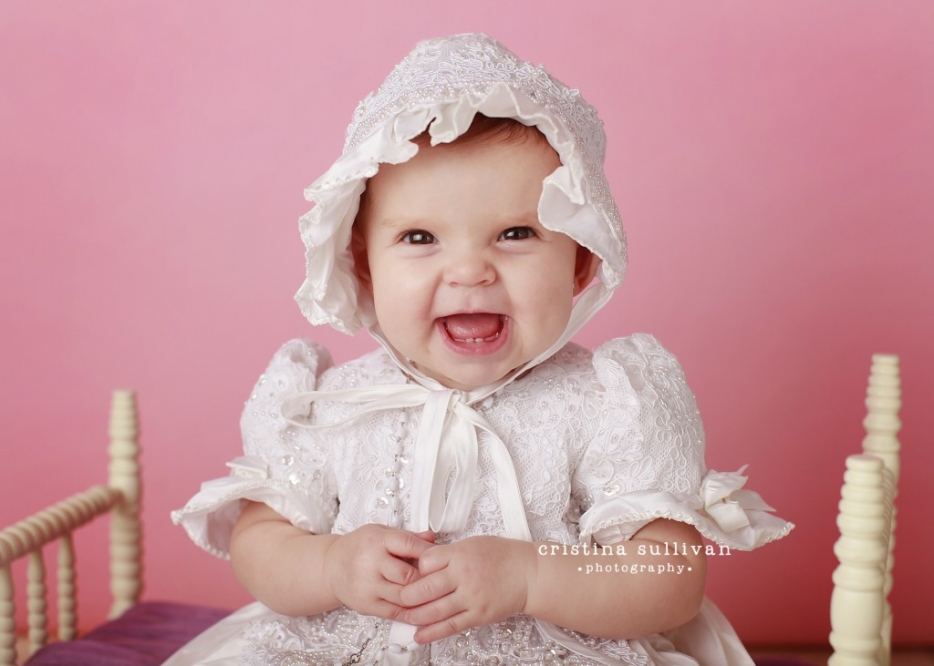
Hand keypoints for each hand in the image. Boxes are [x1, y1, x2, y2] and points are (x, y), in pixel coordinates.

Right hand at [324, 524, 434, 619]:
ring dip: (423, 598)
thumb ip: (408, 537)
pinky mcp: (366, 605)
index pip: (408, 545)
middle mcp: (371, 564)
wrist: (331, 567)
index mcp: (377, 541)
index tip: (443, 557)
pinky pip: (395, 612)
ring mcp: (368, 587)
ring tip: (437, 596)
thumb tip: (433, 538)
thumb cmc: (360, 547)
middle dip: (427, 579)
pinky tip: (423, 609)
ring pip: (404, 597)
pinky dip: (412, 612)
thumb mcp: (382, 534)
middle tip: (441, 580)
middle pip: (408, 575)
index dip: (429, 552)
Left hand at [399, 536, 535, 642]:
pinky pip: (451, 626)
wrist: (528, 573)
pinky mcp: (478, 615)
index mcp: (460, 555)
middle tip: (397, 598)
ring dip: (415, 616)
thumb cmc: (502, 556)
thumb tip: (424, 562)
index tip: (410, 572)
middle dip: (406, 596)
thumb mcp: (472, 544)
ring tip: (404, 617)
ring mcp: (471, 598)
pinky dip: (432, 633)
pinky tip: (419, 636)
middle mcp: (463, 576)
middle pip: (425, 588)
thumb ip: (448, 553)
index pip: (426, 562)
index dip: (414, 568)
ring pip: (434, 611)